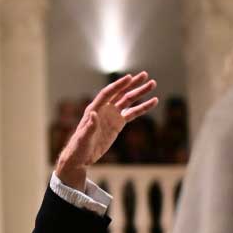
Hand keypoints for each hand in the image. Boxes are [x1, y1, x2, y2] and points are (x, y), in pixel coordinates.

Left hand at [55, 71, 157, 188]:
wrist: (81, 157)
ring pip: (128, 100)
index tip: (129, 77)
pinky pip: (132, 113)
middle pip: (120, 93)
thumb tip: (93, 113)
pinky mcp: (118, 124)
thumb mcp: (83, 138)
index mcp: (94, 109)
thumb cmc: (78, 147)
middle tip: (145, 74)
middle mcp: (104, 109)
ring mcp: (112, 115)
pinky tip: (153, 101)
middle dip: (132, 84)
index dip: (118, 85)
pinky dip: (142, 107)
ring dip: (140, 92)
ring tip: (152, 83)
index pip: (108, 93)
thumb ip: (89, 126)